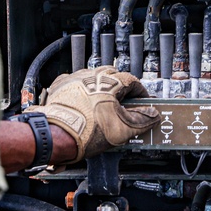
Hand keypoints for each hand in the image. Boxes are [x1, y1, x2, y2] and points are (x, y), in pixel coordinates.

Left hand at [26, 66, 159, 162]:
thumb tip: (153, 115)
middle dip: (121, 86)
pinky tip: (83, 99)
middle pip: (113, 75)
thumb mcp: (123, 129)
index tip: (143, 101)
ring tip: (104, 101)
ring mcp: (76, 79)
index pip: (132, 81)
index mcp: (110, 82)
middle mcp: (93, 75)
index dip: (140, 92)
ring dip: (101, 86)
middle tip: (125, 101)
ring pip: (93, 76)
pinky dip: (82, 88)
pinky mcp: (62, 87)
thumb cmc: (89, 131)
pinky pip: (75, 82)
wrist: (58, 135)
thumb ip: (142, 120)